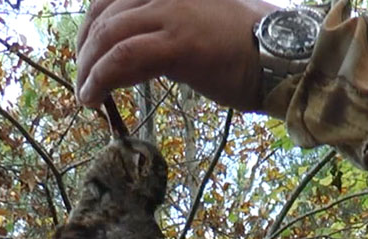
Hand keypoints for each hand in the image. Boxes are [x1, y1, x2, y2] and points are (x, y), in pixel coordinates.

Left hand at [75, 0, 275, 110]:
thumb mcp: (197, 19)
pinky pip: (122, 59)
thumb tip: (130, 46)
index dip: (90, 26)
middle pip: (103, 16)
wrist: (283, 56)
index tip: (86, 55)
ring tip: (86, 94)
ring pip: (107, 37)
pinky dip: (100, 80)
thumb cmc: (245, 44)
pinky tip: (94, 97)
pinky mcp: (178, 42)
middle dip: (84, 52)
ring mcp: (172, 12)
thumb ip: (164, 22)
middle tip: (83, 79)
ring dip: (87, 70)